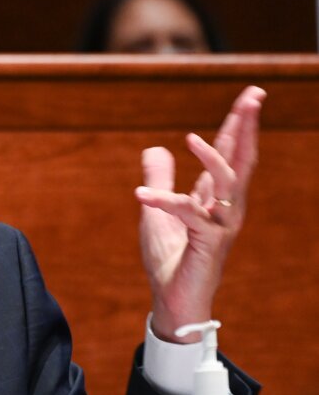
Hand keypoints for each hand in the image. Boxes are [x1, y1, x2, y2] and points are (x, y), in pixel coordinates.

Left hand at [135, 86, 265, 342]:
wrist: (173, 299)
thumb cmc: (170, 257)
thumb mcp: (156, 210)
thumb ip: (159, 178)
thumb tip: (155, 149)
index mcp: (216, 198)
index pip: (231, 153)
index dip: (238, 125)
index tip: (250, 95)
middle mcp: (226, 208)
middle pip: (241, 160)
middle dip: (246, 127)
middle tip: (253, 97)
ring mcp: (221, 225)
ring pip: (225, 183)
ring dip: (210, 158)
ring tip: (188, 138)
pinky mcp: (207, 243)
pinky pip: (187, 215)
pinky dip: (163, 201)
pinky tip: (140, 195)